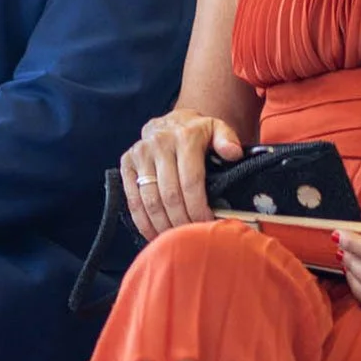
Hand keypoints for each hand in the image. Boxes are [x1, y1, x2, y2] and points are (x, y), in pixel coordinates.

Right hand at [120, 110, 243, 239]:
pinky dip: (142, 221)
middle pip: (170, 195)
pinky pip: (132, 199)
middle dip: (181, 221)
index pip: (191, 181)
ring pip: (150, 200)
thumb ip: (227, 140)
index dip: (198, 207)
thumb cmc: (197, 133)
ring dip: (162, 225)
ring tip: (174, 239)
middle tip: (190, 237)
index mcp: (184, 138)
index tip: (206, 224)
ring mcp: (140, 154)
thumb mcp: (217, 129)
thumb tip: (234, 153)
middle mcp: (159, 143)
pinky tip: (153, 234)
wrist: (169, 122)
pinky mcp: (127, 163)